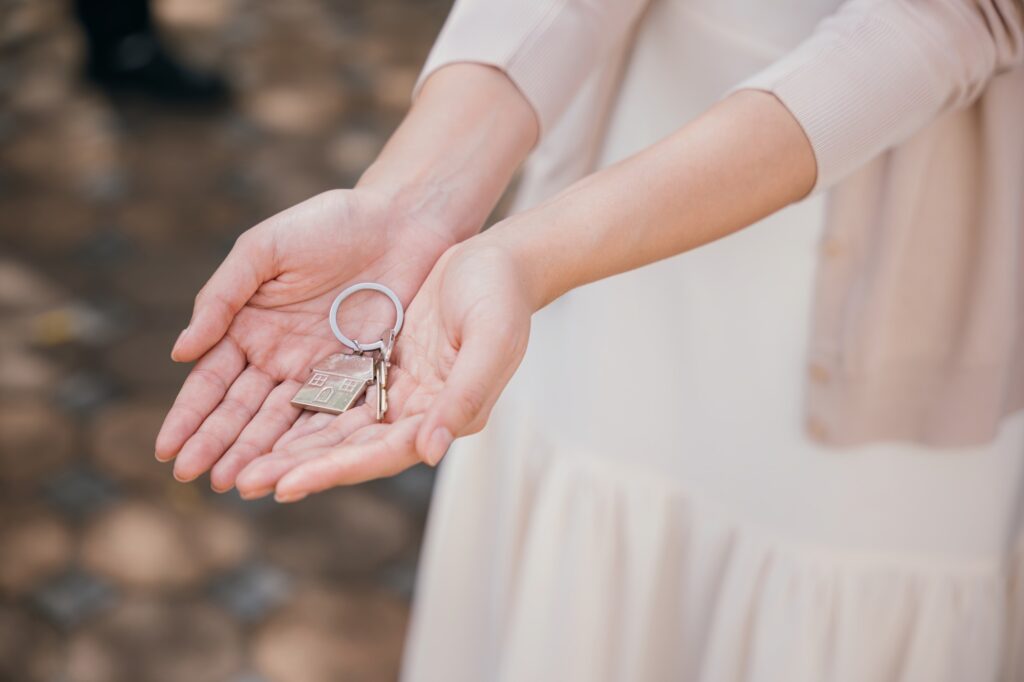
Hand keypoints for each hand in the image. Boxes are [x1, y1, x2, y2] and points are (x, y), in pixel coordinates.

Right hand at [154, 186, 454, 489]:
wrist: (402, 220)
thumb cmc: (329, 223)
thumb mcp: (264, 249)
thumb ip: (222, 297)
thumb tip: (180, 353)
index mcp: (248, 325)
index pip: (211, 380)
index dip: (189, 415)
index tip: (167, 449)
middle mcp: (279, 355)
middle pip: (242, 409)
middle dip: (216, 444)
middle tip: (192, 477)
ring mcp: (319, 370)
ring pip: (283, 422)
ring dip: (257, 453)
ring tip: (234, 485)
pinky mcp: (361, 376)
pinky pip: (332, 416)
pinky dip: (310, 444)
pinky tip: (291, 469)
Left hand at [230, 240, 532, 501]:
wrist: (499, 259)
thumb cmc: (501, 296)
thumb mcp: (491, 340)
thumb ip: (465, 397)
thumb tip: (430, 451)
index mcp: (445, 416)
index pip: (381, 453)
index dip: (333, 469)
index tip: (285, 485)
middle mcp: (416, 413)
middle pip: (347, 449)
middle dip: (295, 467)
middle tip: (242, 483)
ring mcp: (395, 391)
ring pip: (332, 426)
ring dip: (287, 446)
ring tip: (239, 465)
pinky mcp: (378, 365)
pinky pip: (331, 393)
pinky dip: (298, 409)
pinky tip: (260, 419)